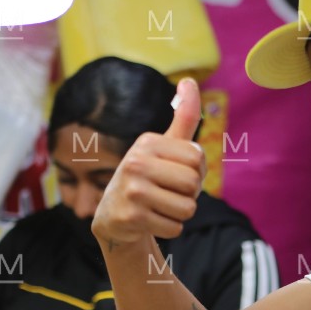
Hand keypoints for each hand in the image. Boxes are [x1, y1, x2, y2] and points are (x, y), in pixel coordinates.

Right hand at [92, 78, 205, 246]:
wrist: (114, 217)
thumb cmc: (147, 178)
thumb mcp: (163, 147)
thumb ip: (183, 118)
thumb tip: (190, 81)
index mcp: (146, 142)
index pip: (197, 157)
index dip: (196, 171)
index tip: (177, 174)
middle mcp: (135, 162)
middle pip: (193, 183)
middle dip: (189, 194)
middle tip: (169, 193)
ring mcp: (131, 190)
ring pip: (187, 208)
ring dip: (180, 213)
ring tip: (160, 206)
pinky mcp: (131, 217)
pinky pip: (175, 227)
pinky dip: (169, 228)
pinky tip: (151, 220)